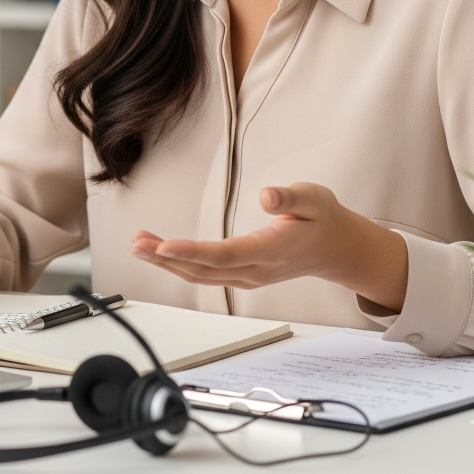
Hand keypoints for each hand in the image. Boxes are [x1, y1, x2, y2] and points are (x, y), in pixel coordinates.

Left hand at [130, 182, 407, 312]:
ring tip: (138, 244)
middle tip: (136, 244)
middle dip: (168, 258)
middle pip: (206, 269)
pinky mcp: (243, 276)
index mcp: (273, 250)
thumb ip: (290, 198)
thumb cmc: (323, 219)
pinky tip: (160, 252)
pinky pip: (206, 274)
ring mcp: (249, 277)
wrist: (337, 249)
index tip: (164, 246)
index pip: (227, 254)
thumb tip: (267, 196)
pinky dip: (180, 264)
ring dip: (168, 262)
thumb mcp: (315, 198)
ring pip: (202, 275)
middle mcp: (258, 269)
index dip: (193, 251)